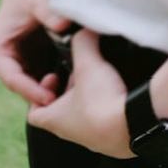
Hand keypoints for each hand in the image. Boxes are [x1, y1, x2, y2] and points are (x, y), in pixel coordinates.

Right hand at [0, 0, 72, 106]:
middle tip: (65, 97)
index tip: (50, 97)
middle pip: (23, 87)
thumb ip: (49, 13)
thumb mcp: (38, 1)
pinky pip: (43, 77)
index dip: (30, 91)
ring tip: (71, 91)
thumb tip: (63, 25)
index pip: (12, 79)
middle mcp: (4, 61)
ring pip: (34, 85)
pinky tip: (73, 81)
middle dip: (42, 94)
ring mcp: (18, 63)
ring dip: (51, 89)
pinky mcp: (32, 61)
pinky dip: (57, 80)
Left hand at [27, 29, 132, 158]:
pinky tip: (116, 87)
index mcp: (55, 120)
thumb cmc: (101, 101)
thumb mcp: (87, 63)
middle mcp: (72, 132)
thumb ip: (82, 42)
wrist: (133, 124)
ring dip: (88, 94)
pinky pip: (104, 117)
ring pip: (83, 113)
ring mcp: (93, 137)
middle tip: (79, 71)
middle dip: (68, 88)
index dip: (38, 94)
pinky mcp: (112, 136)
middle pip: (61, 110)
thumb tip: (85, 29)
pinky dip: (106, 102)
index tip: (52, 77)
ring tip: (99, 76)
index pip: (34, 113)